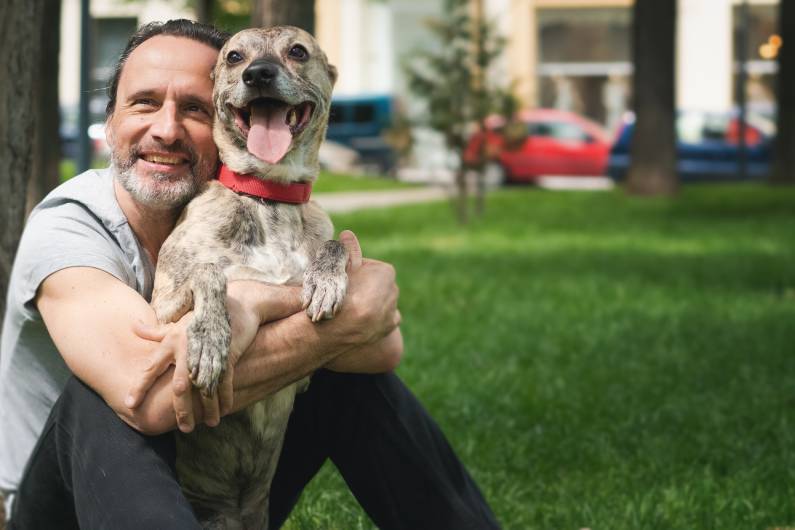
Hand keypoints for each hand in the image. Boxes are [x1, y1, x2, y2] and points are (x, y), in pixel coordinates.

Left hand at [127, 313, 227, 431]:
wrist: (233, 305)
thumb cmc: (201, 316)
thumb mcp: (176, 323)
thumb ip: (155, 331)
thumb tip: (133, 327)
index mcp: (172, 343)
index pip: (151, 368)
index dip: (140, 387)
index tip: (130, 405)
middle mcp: (188, 351)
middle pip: (180, 387)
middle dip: (182, 410)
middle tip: (184, 428)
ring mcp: (208, 355)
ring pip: (205, 389)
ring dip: (208, 409)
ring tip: (208, 424)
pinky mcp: (227, 356)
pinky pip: (225, 381)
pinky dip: (225, 397)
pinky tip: (225, 410)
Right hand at [321, 231, 401, 355]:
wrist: (336, 328)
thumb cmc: (337, 294)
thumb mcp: (340, 269)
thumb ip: (348, 251)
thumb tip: (347, 234)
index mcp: (386, 272)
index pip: (367, 267)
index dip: (353, 272)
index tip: (343, 279)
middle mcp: (394, 289)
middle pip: (375, 284)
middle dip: (364, 287)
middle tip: (345, 294)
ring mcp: (393, 308)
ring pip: (380, 300)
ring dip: (370, 302)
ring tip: (350, 308)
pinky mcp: (390, 325)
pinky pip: (384, 317)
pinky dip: (375, 317)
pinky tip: (361, 318)